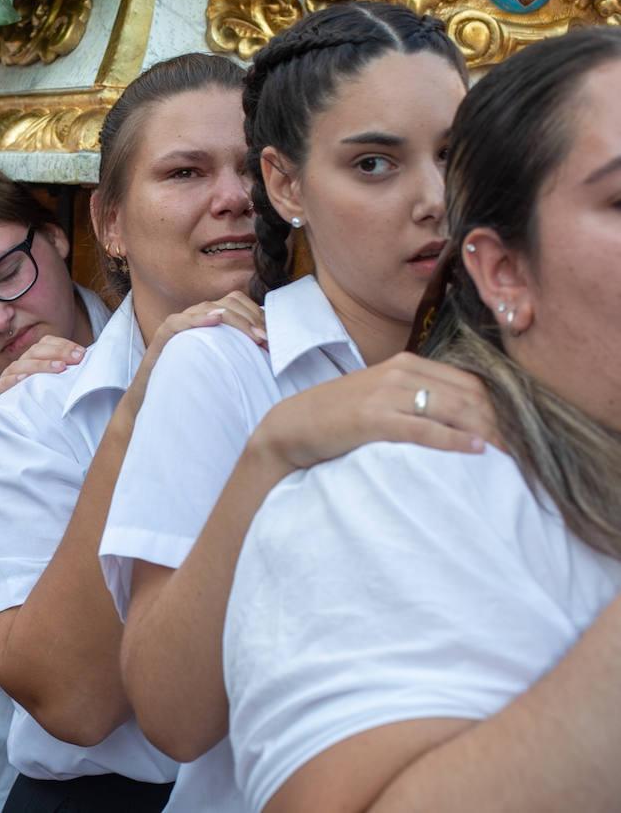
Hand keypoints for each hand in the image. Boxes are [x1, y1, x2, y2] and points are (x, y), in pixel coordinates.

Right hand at [0, 336, 86, 403]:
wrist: (19, 433)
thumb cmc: (43, 409)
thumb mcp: (59, 390)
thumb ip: (70, 376)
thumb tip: (89, 364)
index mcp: (33, 361)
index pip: (45, 344)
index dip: (63, 345)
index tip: (81, 354)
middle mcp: (19, 368)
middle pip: (34, 352)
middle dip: (57, 353)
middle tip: (76, 359)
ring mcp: (6, 381)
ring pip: (19, 366)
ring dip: (40, 365)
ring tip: (59, 368)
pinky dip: (10, 381)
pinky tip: (24, 379)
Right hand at [121, 291, 265, 417]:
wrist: (153, 399)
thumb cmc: (189, 382)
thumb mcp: (221, 365)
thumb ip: (238, 352)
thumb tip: (270, 350)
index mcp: (209, 319)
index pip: (237, 303)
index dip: (257, 315)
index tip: (272, 338)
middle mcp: (194, 316)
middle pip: (229, 303)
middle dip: (252, 320)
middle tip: (267, 341)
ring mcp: (177, 324)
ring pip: (208, 307)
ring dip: (235, 320)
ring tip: (253, 337)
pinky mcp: (162, 336)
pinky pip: (179, 322)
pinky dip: (198, 318)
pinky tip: (215, 319)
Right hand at [254, 351, 499, 473]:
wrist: (291, 426)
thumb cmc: (338, 416)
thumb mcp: (381, 396)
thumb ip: (417, 396)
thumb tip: (462, 416)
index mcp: (407, 363)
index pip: (469, 382)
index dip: (501, 406)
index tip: (521, 431)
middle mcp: (400, 372)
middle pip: (469, 395)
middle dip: (502, 422)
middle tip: (527, 449)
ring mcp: (386, 393)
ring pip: (453, 409)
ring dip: (488, 432)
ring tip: (512, 455)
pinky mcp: (373, 418)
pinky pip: (424, 428)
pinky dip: (454, 440)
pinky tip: (476, 451)